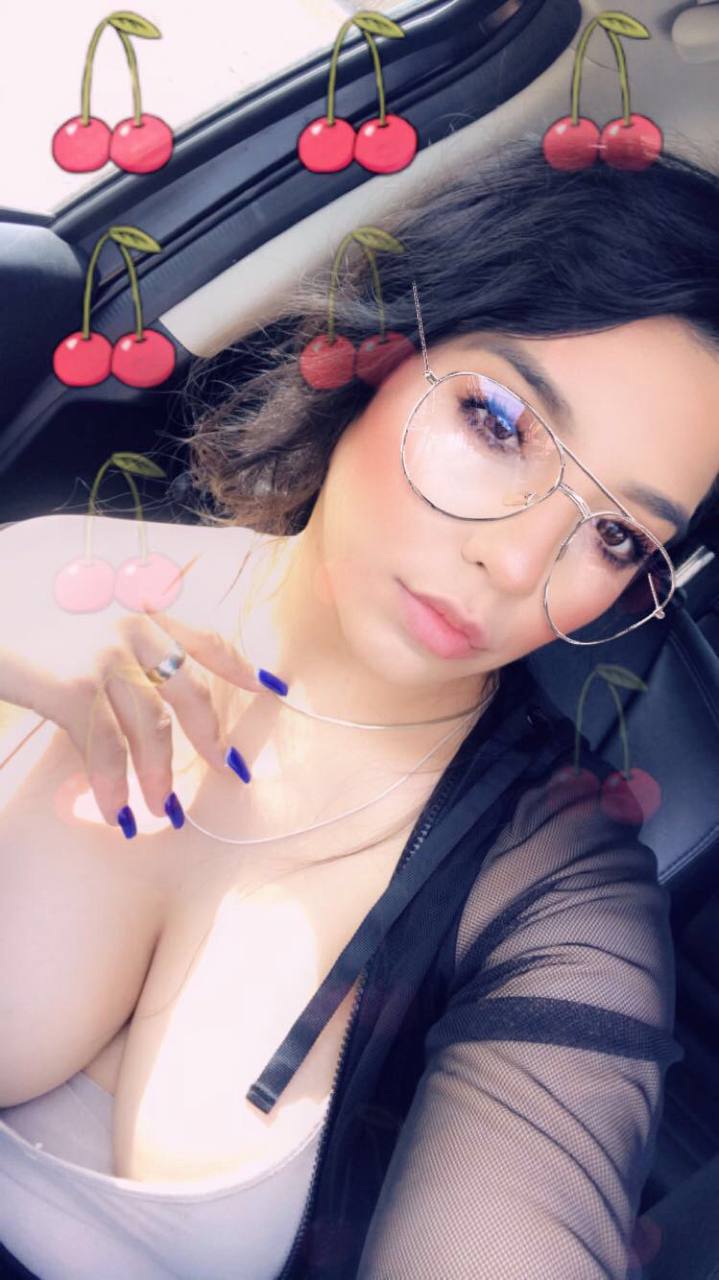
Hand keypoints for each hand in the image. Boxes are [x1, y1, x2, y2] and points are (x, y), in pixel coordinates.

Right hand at [0, 605, 263, 830]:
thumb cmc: (44, 646)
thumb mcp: (98, 641)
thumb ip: (138, 665)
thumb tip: (174, 720)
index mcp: (144, 619)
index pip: (207, 643)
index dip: (242, 668)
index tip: (275, 691)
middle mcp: (132, 630)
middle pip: (189, 692)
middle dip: (211, 738)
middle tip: (228, 772)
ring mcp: (104, 657)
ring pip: (151, 727)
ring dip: (159, 775)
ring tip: (162, 810)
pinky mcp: (74, 687)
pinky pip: (106, 748)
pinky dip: (114, 785)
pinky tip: (119, 811)